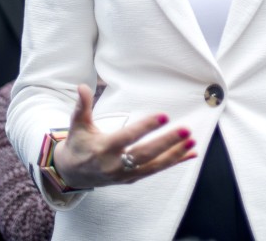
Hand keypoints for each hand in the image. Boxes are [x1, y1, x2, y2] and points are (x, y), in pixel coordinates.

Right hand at [52, 84, 196, 189]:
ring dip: (175, 154)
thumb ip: (82, 106)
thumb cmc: (78, 145)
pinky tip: (191, 154)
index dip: (145, 127)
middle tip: (186, 130)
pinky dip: (174, 162)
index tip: (164, 116)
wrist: (73, 174)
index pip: (128, 137)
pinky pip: (155, 170)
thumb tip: (82, 86)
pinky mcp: (132, 179)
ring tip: (192, 141)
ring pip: (154, 166)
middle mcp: (115, 164)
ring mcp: (125, 174)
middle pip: (145, 154)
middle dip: (167, 143)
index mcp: (103, 148)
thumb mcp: (77, 125)